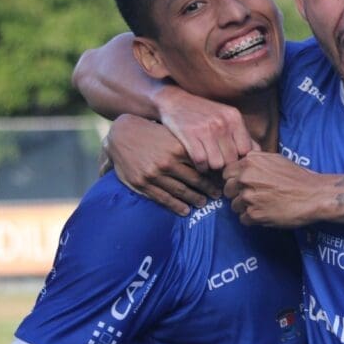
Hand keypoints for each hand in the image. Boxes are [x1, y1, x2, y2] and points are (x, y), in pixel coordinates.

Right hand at [106, 115, 221, 215]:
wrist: (121, 134)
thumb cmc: (152, 133)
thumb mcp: (173, 133)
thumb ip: (191, 144)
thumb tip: (214, 156)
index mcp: (178, 148)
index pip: (203, 165)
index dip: (215, 174)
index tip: (223, 180)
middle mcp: (167, 162)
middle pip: (195, 180)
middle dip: (208, 189)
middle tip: (218, 195)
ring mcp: (154, 174)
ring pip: (180, 191)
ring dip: (194, 199)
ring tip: (203, 202)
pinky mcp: (142, 183)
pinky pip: (163, 198)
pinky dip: (176, 206)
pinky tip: (185, 210)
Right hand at [155, 85, 252, 171]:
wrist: (175, 100)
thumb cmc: (204, 112)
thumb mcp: (226, 117)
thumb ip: (241, 135)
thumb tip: (258, 153)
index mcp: (234, 118)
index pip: (246, 150)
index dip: (240, 159)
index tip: (232, 161)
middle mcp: (222, 123)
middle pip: (232, 159)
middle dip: (225, 165)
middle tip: (219, 164)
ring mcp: (206, 129)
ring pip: (217, 164)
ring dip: (212, 167)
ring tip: (209, 163)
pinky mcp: (189, 135)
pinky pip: (201, 161)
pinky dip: (200, 167)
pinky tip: (199, 163)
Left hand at [223, 152, 327, 226]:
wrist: (314, 195)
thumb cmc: (298, 177)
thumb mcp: (276, 159)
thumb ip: (255, 162)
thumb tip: (242, 168)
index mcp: (250, 162)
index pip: (227, 172)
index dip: (235, 180)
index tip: (243, 185)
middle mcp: (246, 178)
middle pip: (227, 190)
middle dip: (237, 194)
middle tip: (253, 197)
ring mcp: (248, 197)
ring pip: (234, 206)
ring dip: (245, 208)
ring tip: (263, 206)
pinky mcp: (254, 215)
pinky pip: (243, 219)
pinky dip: (253, 219)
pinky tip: (266, 213)